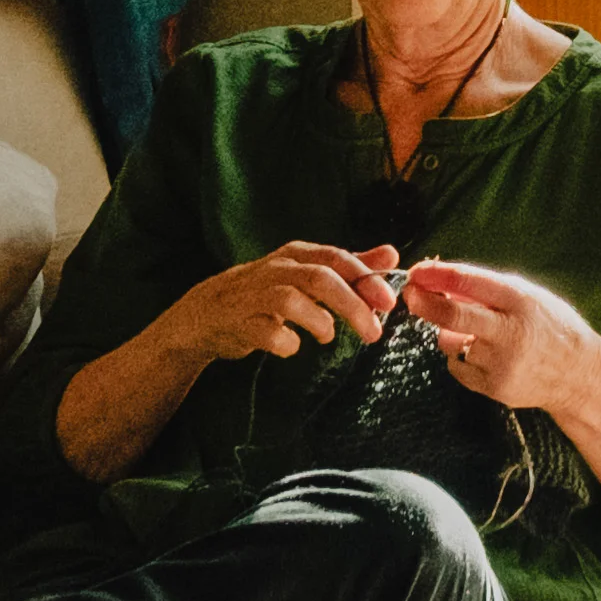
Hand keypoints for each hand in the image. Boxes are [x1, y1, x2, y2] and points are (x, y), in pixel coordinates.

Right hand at [173, 241, 399, 364]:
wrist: (208, 312)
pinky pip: (266, 332)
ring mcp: (255, 295)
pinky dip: (285, 342)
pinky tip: (292, 346)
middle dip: (351, 305)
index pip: (336, 258)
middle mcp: (277, 269)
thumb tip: (393, 256)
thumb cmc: (267, 292)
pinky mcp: (239, 322)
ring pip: (291, 300)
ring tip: (328, 336)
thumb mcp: (308, 273)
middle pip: (320, 279)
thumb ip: (350, 267)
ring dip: (319, 321)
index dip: (365, 278)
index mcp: (297, 254)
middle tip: (374, 332)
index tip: (389, 302)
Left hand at [400, 260, 600, 414]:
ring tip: (476, 333)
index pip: (470, 283)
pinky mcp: (494, 388)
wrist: (577, 374)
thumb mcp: (526, 296)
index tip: (416, 271)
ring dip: (450, 333)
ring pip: (451, 343)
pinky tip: (485, 354)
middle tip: (409, 294)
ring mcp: (502, 364)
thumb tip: (437, 279)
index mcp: (520, 302)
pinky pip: (458, 367)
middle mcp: (511, 333)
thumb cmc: (548, 325)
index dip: (437, 276)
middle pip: (453, 317)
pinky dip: (461, 356)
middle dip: (425, 303)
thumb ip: (485, 290)